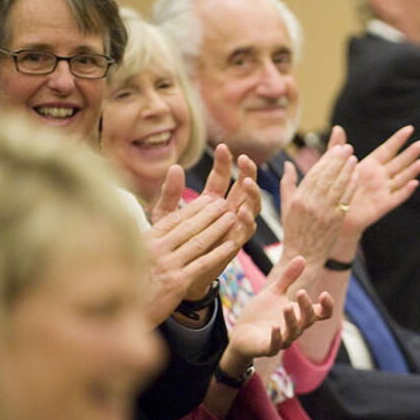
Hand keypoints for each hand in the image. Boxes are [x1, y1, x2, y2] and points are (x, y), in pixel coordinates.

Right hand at [143, 190, 237, 324]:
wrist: (122, 317)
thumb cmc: (131, 286)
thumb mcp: (132, 257)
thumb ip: (149, 241)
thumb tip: (165, 226)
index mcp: (144, 241)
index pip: (172, 220)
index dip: (192, 208)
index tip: (208, 198)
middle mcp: (155, 250)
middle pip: (187, 227)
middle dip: (209, 212)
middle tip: (225, 202)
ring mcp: (166, 266)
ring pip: (197, 242)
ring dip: (217, 228)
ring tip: (232, 217)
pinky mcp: (177, 283)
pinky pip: (202, 264)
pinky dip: (218, 253)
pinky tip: (231, 245)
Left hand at [150, 146, 261, 301]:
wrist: (176, 271)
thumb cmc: (171, 242)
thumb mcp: (166, 215)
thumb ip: (170, 193)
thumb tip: (176, 166)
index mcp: (210, 201)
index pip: (221, 177)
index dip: (224, 163)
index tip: (223, 147)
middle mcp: (226, 211)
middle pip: (243, 187)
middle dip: (247, 172)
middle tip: (244, 159)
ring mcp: (234, 226)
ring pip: (251, 205)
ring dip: (252, 193)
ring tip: (247, 182)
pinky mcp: (236, 242)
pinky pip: (247, 229)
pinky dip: (247, 220)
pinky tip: (242, 211)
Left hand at [227, 256, 333, 361]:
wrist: (240, 333)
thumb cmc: (260, 314)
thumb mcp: (273, 292)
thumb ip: (288, 278)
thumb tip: (302, 257)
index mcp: (299, 315)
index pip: (321, 314)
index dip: (327, 306)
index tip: (324, 294)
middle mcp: (295, 328)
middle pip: (309, 320)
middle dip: (306, 307)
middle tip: (300, 292)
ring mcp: (282, 339)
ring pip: (294, 332)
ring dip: (292, 320)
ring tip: (286, 305)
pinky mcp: (267, 348)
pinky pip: (275, 345)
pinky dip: (276, 337)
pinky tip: (274, 327)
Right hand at [279, 139, 356, 266]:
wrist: (304, 255)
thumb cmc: (294, 230)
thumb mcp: (285, 206)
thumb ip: (287, 183)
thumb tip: (288, 164)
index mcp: (299, 198)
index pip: (315, 173)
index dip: (326, 159)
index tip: (335, 148)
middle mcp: (312, 204)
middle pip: (328, 176)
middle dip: (338, 160)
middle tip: (347, 148)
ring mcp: (325, 212)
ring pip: (338, 186)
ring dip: (347, 170)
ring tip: (354, 158)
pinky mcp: (336, 220)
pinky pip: (346, 199)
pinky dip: (352, 186)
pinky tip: (356, 176)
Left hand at [338, 124, 419, 237]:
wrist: (335, 214)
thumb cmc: (337, 189)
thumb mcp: (336, 166)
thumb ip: (337, 147)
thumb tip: (338, 128)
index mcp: (371, 165)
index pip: (388, 149)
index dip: (398, 139)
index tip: (410, 128)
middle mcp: (380, 176)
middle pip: (399, 162)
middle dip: (411, 153)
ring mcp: (383, 190)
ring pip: (402, 178)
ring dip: (412, 171)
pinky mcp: (383, 205)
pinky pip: (397, 197)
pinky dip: (406, 191)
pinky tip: (414, 183)